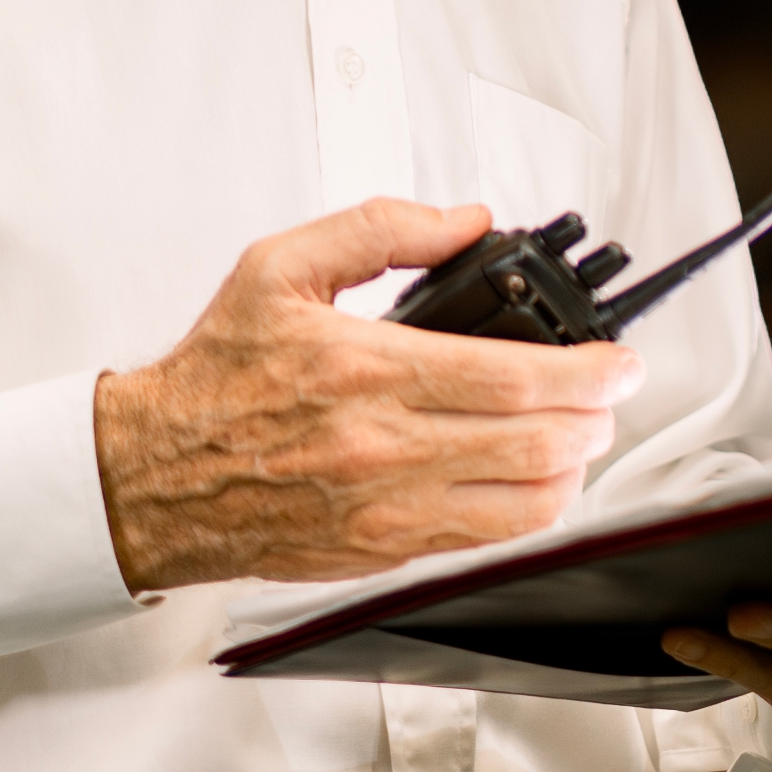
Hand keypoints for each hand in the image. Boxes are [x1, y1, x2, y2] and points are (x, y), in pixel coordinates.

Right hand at [94, 200, 637, 592]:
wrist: (152, 475)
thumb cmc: (213, 376)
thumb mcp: (280, 267)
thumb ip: (381, 228)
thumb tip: (465, 219)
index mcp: (363, 370)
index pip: (510, 378)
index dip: (587, 372)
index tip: (619, 360)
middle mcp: (380, 447)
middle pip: (536, 444)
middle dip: (596, 416)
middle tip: (610, 391)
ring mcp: (385, 510)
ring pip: (525, 503)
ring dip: (574, 466)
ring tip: (579, 431)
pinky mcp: (382, 552)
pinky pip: (486, 540)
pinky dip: (531, 508)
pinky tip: (533, 475)